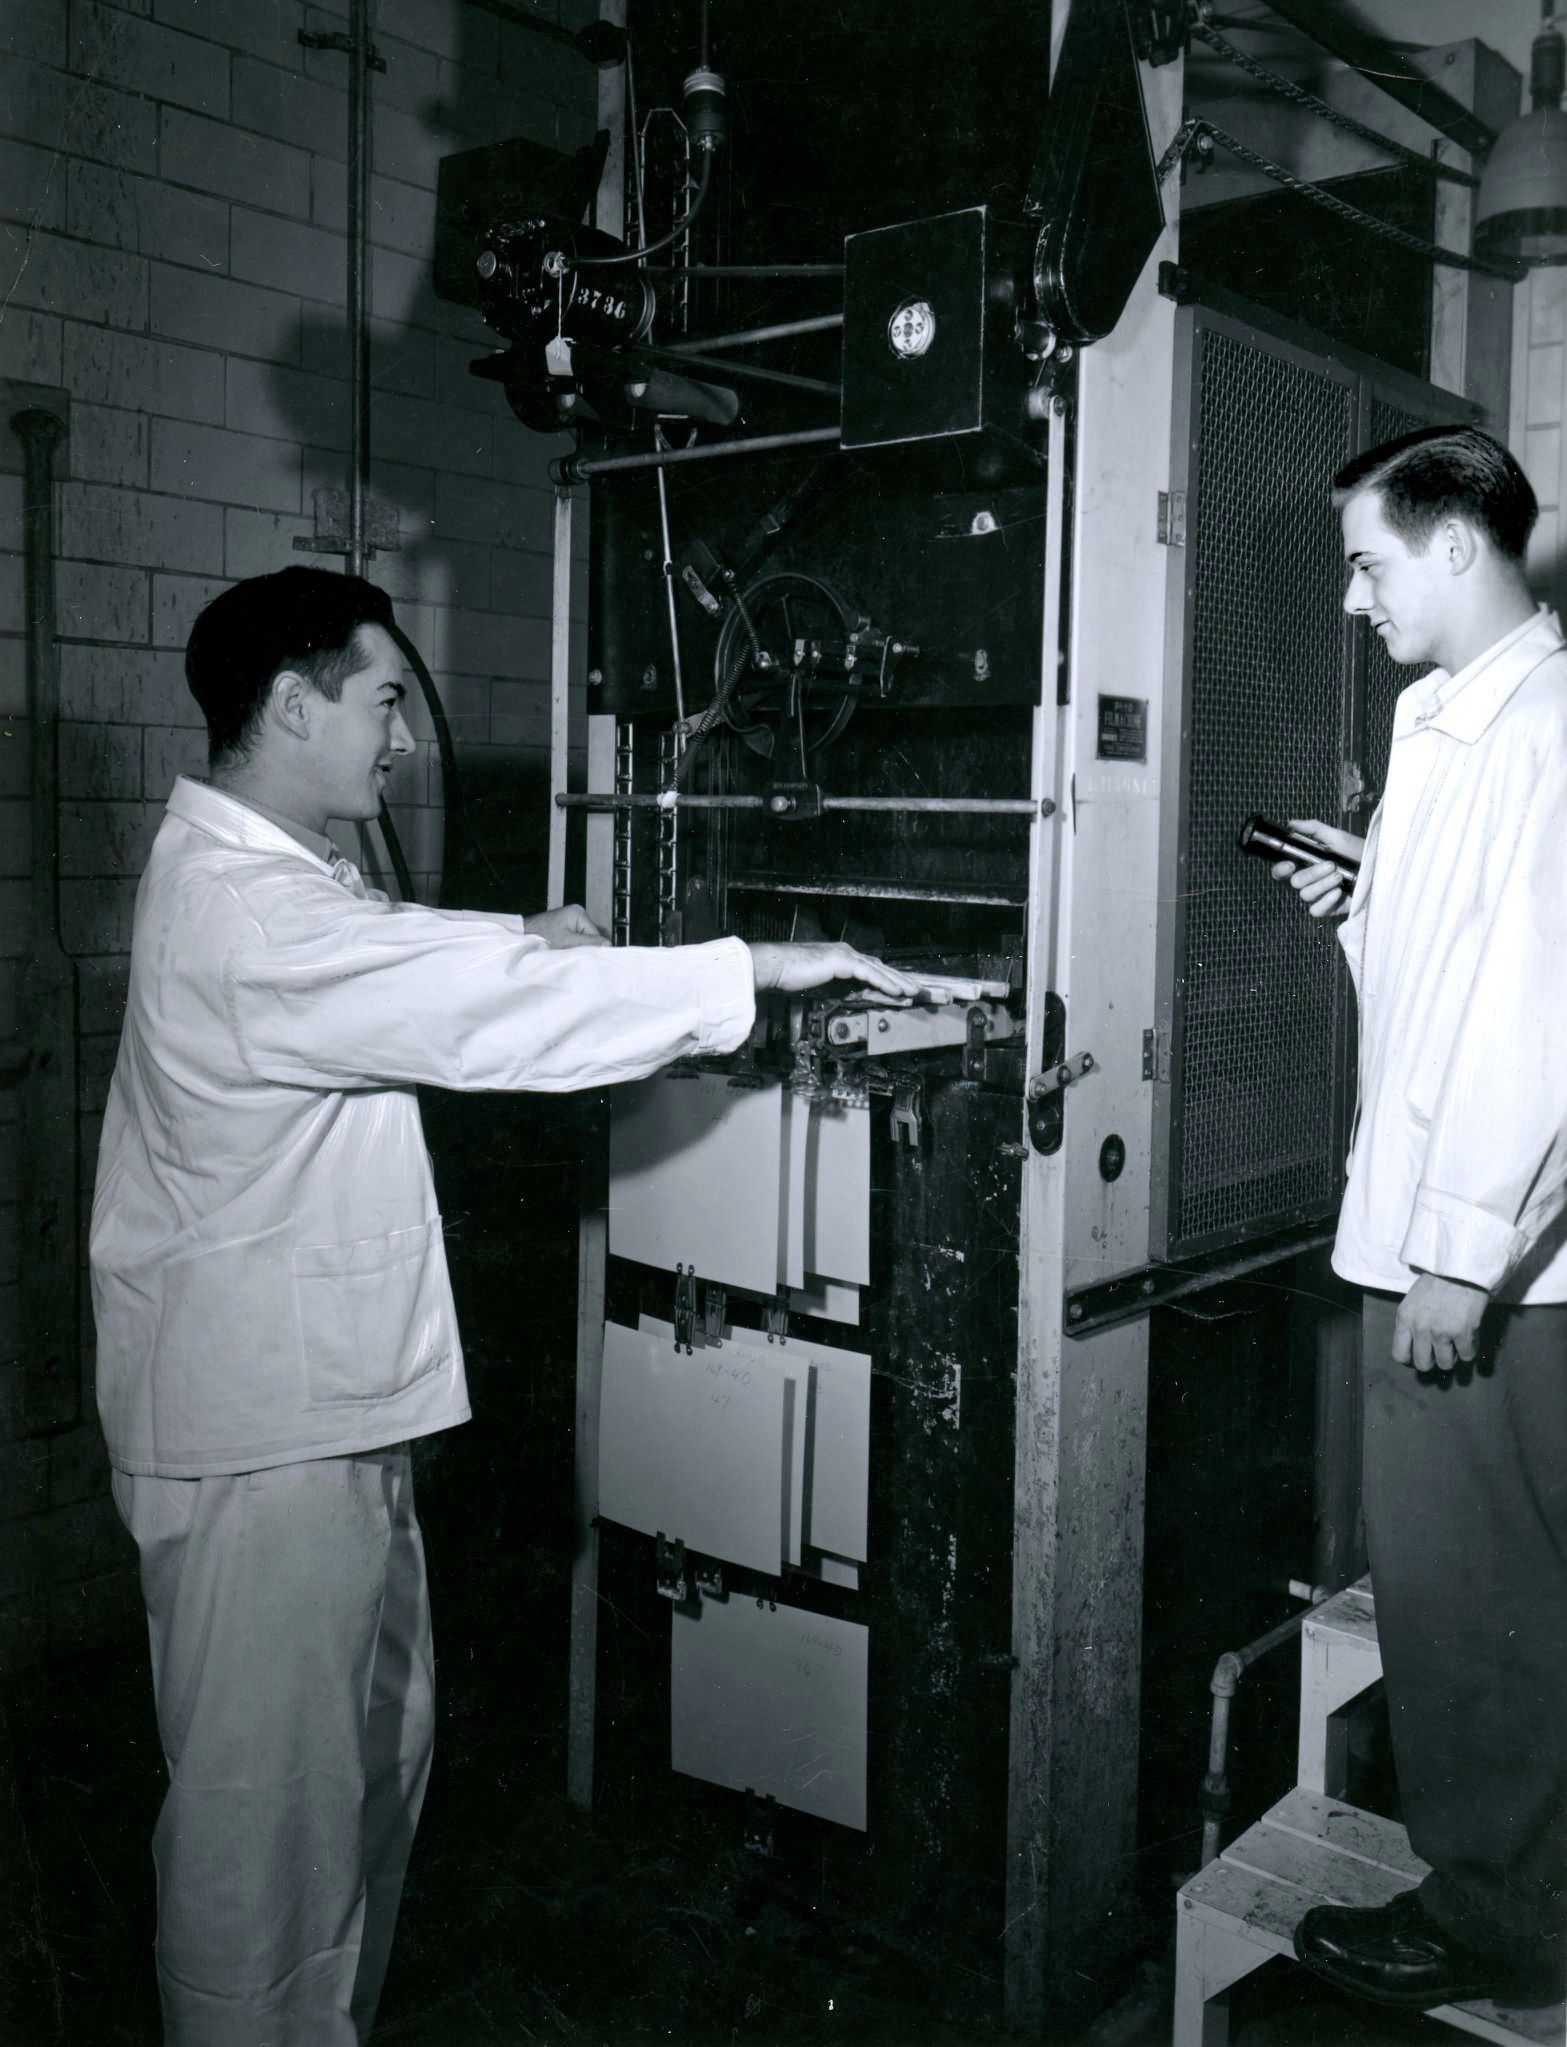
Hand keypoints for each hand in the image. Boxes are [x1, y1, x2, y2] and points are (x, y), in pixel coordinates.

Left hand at [524, 904, 608, 948]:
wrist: (521, 938)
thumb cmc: (539, 936)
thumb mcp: (568, 941)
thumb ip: (589, 943)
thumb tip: (607, 945)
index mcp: (578, 912)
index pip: (596, 934)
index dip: (593, 948)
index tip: (591, 958)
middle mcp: (574, 915)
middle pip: (590, 937)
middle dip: (584, 948)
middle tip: (576, 956)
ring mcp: (568, 922)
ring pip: (581, 941)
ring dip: (576, 949)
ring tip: (567, 953)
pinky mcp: (562, 930)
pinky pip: (573, 941)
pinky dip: (570, 948)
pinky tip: (563, 951)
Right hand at [748, 941, 925, 1002]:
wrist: (775, 969)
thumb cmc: (793, 978)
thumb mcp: (825, 989)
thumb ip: (845, 992)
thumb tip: (862, 1001)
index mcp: (844, 958)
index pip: (875, 970)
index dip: (894, 981)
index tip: (909, 992)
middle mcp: (849, 953)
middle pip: (884, 968)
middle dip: (905, 980)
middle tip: (924, 992)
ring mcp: (847, 955)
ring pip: (881, 970)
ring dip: (901, 982)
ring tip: (917, 993)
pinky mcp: (843, 961)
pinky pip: (870, 974)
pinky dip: (886, 983)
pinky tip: (899, 991)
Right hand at [1270, 819, 1362, 918]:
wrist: (1380, 870)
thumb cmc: (1359, 852)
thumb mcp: (1337, 837)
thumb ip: (1313, 829)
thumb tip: (1291, 823)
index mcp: (1307, 864)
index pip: (1282, 871)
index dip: (1281, 870)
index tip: (1291, 864)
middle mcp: (1310, 881)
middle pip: (1295, 882)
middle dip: (1312, 874)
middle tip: (1331, 865)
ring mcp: (1319, 896)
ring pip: (1306, 895)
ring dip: (1323, 884)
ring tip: (1340, 876)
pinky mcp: (1329, 909)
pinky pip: (1316, 910)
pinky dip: (1326, 901)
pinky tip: (1339, 892)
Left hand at [1392, 1273, 1487, 1373]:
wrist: (1460, 1269)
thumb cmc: (1437, 1283)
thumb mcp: (1412, 1301)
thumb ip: (1410, 1323)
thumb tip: (1415, 1347)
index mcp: (1404, 1319)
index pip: (1399, 1355)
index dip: (1411, 1359)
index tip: (1421, 1354)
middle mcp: (1419, 1328)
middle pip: (1422, 1364)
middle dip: (1433, 1361)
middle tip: (1441, 1351)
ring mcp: (1440, 1332)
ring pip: (1445, 1364)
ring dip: (1452, 1358)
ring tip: (1455, 1345)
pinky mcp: (1462, 1332)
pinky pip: (1467, 1356)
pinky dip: (1470, 1350)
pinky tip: (1469, 1338)